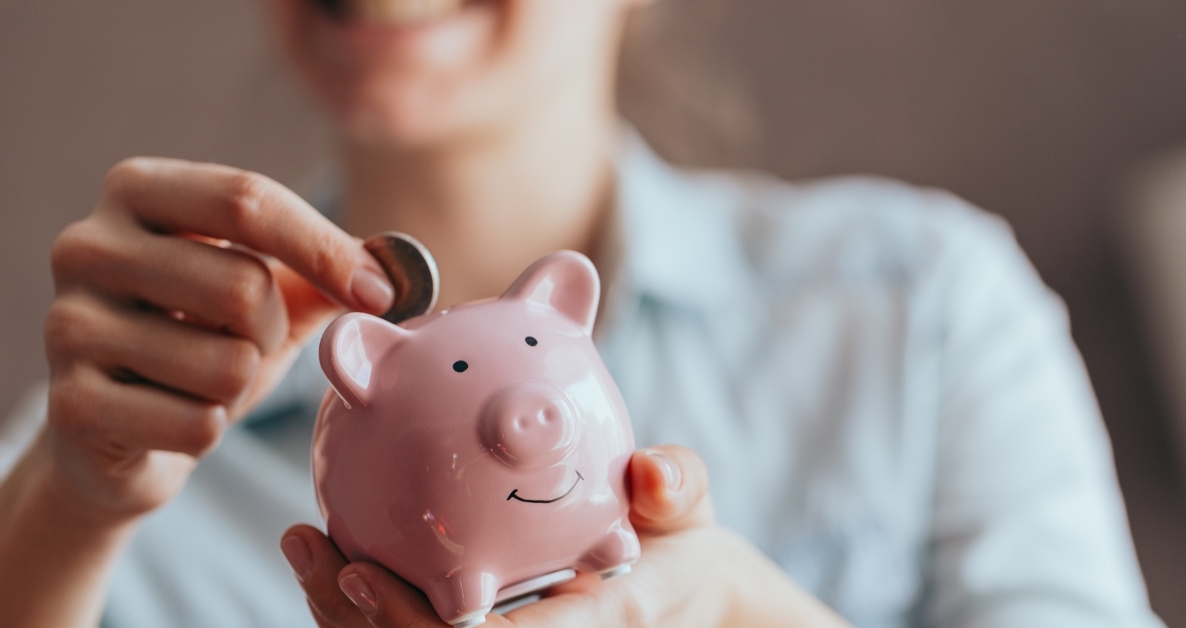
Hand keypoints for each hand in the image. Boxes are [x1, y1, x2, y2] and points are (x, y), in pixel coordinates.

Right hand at [42, 158, 394, 519]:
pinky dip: (208, 432)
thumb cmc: (203, 341)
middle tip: (244, 345)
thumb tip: (400, 271)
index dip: (325, 248)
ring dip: (239, 387)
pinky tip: (173, 419)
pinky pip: (196, 425)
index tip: (380, 295)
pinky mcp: (68, 405)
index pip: (248, 199)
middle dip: (272, 333)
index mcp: (139, 192)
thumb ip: (330, 269)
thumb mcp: (270, 292)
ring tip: (201, 382)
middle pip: (244, 286)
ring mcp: (65, 325)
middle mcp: (87, 245)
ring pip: (226, 364)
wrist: (119, 432)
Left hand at [283, 446, 851, 627]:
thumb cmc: (679, 548)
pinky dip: (367, 602)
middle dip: (358, 618)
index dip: (416, 625)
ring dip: (345, 610)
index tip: (362, 573)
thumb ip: (677, 487)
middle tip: (313, 548)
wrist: (680, 595)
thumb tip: (651, 467)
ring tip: (304, 543)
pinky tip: (335, 548)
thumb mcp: (690, 513)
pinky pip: (420, 626)